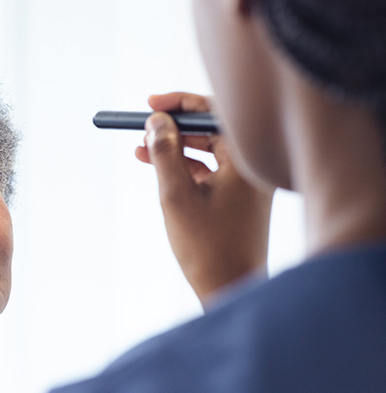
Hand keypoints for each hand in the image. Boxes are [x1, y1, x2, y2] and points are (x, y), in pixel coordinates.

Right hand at [135, 92, 273, 306]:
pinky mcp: (238, 198)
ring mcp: (246, 183)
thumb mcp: (176, 194)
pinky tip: (156, 168)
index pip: (214, 114)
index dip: (179, 104)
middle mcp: (251, 167)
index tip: (151, 104)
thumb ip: (165, 152)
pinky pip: (209, 170)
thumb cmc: (208, 246)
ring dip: (174, 147)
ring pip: (207, 150)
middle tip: (144, 126)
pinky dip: (183, 166)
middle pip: (211, 129)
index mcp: (245, 161)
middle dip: (174, 126)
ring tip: (140, 149)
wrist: (231, 288)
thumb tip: (157, 121)